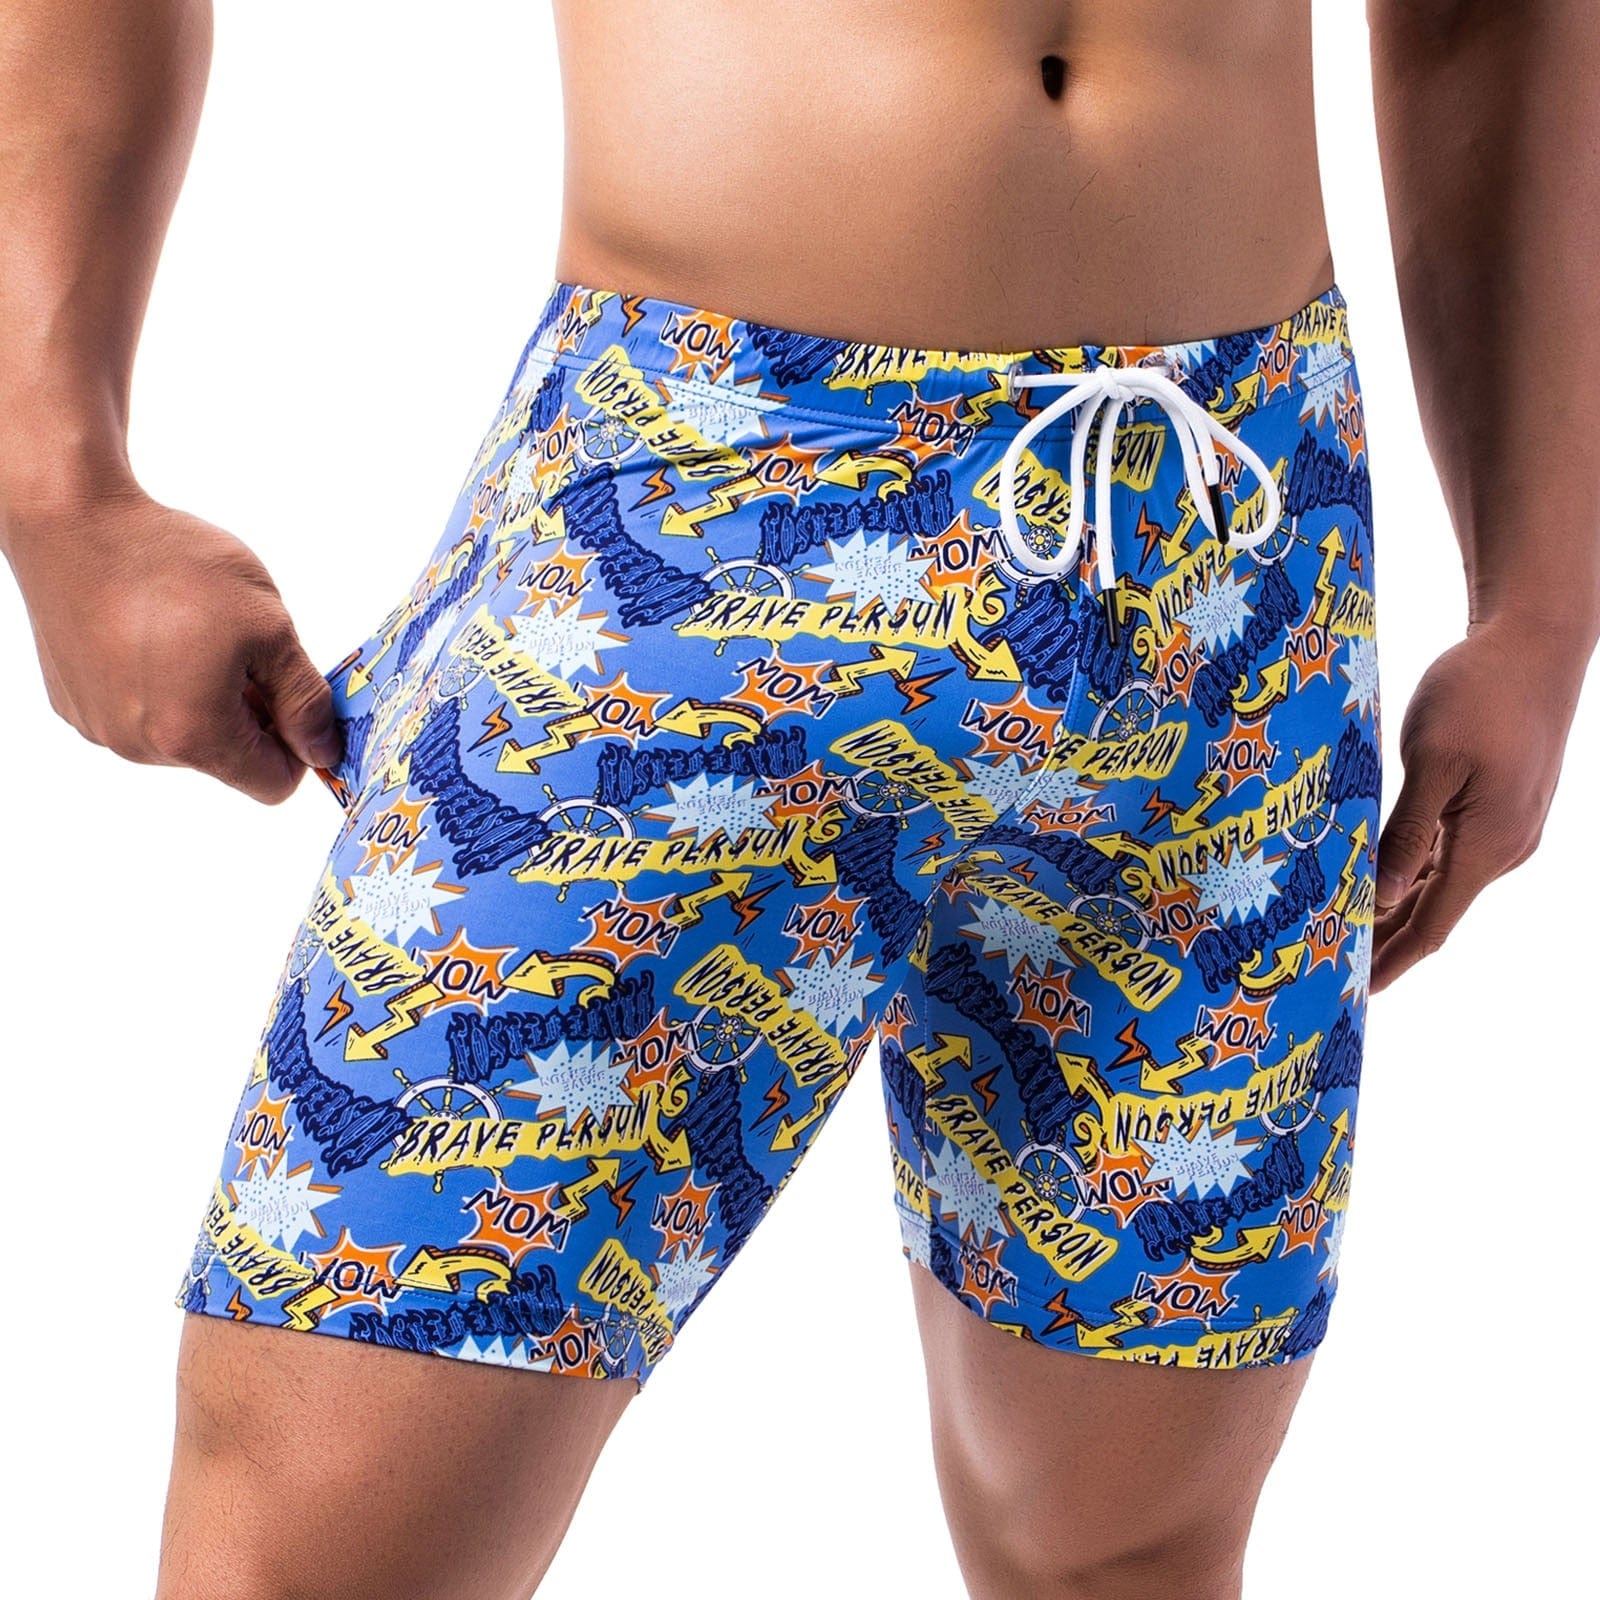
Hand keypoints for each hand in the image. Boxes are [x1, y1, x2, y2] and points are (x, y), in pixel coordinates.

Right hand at [4, 484, 342, 804]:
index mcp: (194, 736)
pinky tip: (151, 635)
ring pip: (184, 737)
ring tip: (193, 634)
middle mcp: (140, 747)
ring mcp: (101, 728)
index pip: (273, 785)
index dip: (298, 745)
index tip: (296, 699)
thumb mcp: (270, 626)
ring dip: (206, 700)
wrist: (76, 522)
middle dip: (251, 715)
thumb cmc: (174, 566)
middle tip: (246, 650)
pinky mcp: (76, 704)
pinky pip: (139, 715)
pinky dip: (159, 686)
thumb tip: (324, 750)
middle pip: (227, 760)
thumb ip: (304, 699)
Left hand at [1372, 611, 1587, 992]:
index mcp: (1486, 846)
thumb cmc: (1479, 693)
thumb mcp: (1432, 763)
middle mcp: (1503, 846)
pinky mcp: (1499, 801)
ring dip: (1393, 904)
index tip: (1355, 992)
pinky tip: (1376, 871)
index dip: (1391, 960)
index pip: (1432, 925)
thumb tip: (1381, 897)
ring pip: (1439, 880)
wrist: (1536, 640)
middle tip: (1328, 965)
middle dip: (1383, 940)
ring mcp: (1506, 825)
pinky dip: (1411, 869)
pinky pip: (1448, 849)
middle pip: (1433, 910)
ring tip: (1340, 925)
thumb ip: (1406, 834)